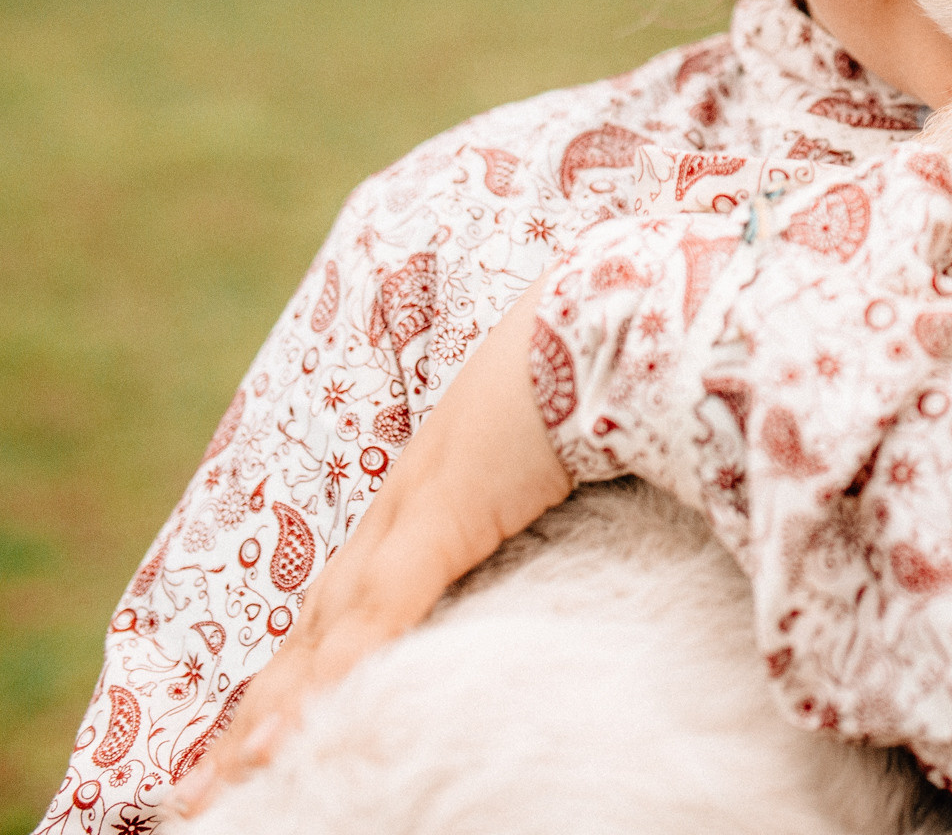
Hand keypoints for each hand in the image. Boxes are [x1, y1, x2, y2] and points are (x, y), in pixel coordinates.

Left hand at [168, 279, 573, 817]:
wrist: (597, 318)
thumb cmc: (590, 383)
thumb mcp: (556, 479)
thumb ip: (538, 522)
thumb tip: (581, 589)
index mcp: (421, 505)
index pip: (340, 612)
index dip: (296, 680)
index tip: (254, 747)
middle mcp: (400, 511)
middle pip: (311, 634)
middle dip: (258, 717)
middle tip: (201, 797)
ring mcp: (416, 509)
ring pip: (327, 635)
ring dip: (277, 713)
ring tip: (231, 786)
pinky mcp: (446, 510)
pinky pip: (384, 610)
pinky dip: (339, 672)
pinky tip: (300, 734)